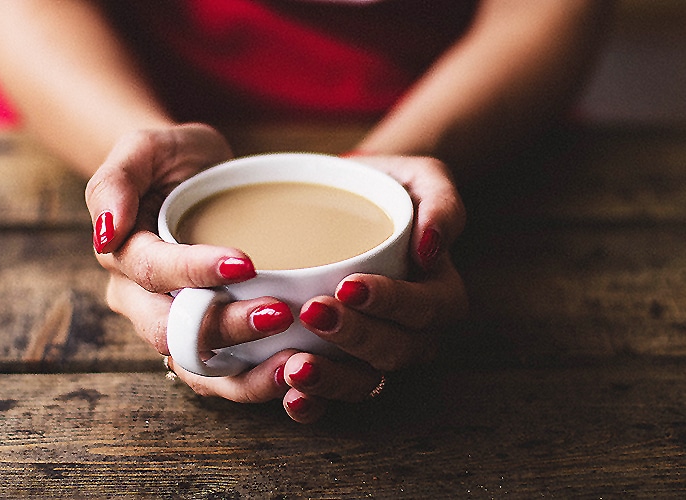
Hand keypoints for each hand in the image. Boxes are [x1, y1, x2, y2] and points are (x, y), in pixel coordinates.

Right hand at [86, 124, 293, 391]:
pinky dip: (253, 382)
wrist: (194, 178)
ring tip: (293, 361)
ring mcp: (173, 324)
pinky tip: (293, 372)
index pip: (153, 271)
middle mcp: (141, 300)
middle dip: (227, 328)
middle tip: (280, 313)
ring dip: (243, 373)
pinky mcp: (207, 338)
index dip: (195, 271)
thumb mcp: (144, 148)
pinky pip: (221, 375)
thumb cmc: (171, 160)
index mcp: (123, 255)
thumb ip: (116, 180)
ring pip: (196, 367)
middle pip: (174, 330)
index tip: (247, 263)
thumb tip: (106, 232)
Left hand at [280, 155, 467, 422]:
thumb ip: (441, 203)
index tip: (350, 285)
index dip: (392, 303)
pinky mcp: (341, 363)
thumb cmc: (387, 189)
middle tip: (315, 314)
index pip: (426, 309)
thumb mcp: (422, 178)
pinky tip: (289, 395)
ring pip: (366, 382)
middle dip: (356, 338)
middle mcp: (413, 333)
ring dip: (332, 381)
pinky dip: (314, 403)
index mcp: (439, 294)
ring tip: (296, 367)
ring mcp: (376, 354)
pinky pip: (334, 394)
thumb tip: (431, 248)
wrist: (345, 203)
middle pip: (396, 351)